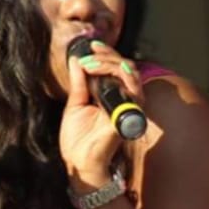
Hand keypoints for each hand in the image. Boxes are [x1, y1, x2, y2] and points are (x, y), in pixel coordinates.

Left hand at [58, 42, 142, 187]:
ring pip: (130, 73)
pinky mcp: (130, 115)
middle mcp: (123, 99)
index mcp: (111, 96)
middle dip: (108, 54)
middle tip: (90, 52)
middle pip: (126, 66)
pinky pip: (133, 90)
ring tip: (90, 63)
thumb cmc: (78, 138)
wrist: (78, 162)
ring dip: (110, 63)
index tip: (90, 46)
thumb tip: (76, 59)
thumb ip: (79, 82)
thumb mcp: (75, 104)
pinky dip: (118, 76)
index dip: (106, 54)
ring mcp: (129, 107)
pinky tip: (98, 71)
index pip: (116, 68)